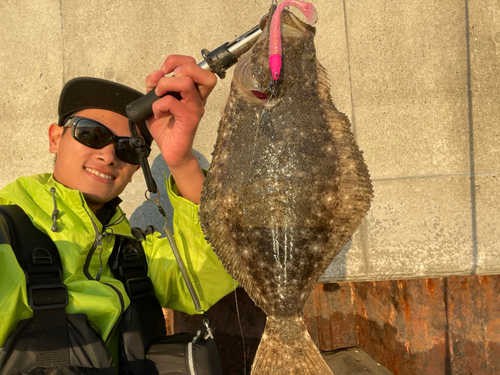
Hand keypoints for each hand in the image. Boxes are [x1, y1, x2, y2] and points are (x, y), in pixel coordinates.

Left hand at [145, 55, 216, 202]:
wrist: (170, 150)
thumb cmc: (166, 127)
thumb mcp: (154, 101)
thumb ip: (154, 85)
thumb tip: (156, 74)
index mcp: (192, 90)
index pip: (194, 64)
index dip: (177, 60)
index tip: (163, 70)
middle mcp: (197, 97)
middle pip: (200, 70)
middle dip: (178, 68)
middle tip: (165, 81)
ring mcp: (195, 108)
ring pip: (187, 83)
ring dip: (166, 84)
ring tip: (158, 95)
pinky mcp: (190, 119)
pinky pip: (173, 103)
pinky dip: (159, 105)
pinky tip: (157, 112)